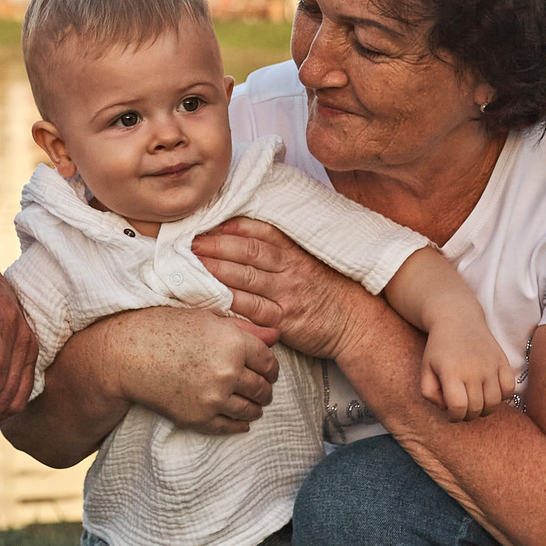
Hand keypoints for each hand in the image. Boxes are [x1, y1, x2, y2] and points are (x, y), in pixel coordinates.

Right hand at [98, 305, 280, 433]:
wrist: (126, 355)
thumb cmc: (163, 328)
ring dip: (256, 408)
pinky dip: (240, 425)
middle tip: (263, 389)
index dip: (271, 368)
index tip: (268, 371)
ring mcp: (214, 398)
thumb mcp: (206, 319)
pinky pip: (230, 426)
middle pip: (263, 387)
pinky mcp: (199, 418)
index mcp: (233, 342)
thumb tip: (276, 335)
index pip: (269, 362)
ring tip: (254, 405)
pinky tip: (241, 422)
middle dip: (266, 389)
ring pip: (250, 409)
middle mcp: (228, 371)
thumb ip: (244, 329)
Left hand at [192, 218, 378, 359]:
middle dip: (215, 245)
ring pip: (246, 278)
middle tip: (189, 242)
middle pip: (247, 252)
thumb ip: (282, 250)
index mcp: (295, 252)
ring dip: (216, 270)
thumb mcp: (310, 262)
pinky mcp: (285, 319)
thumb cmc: (330, 291)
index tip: (208, 222)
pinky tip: (210, 297)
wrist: (357, 323)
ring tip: (191, 265)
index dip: (232, 226)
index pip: (260, 232)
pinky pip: (253, 309)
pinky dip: (230, 302)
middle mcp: (290, 269)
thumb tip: (245, 236)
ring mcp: (287, 294)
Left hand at [420, 319, 511, 421]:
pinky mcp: (503, 362)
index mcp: (451, 372)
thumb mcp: (426, 368)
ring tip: (476, 404)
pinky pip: (509, 390)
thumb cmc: (439, 348)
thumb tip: (447, 409)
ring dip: (485, 410)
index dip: (454, 417)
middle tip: (462, 410)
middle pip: (476, 408)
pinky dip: (502, 397)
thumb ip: (429, 393)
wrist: (458, 319)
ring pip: (494, 403)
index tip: (451, 414)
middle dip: (467, 416)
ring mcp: (490, 366)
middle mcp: (473, 369)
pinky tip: (491, 393)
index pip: (458, 407)